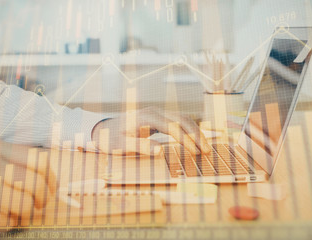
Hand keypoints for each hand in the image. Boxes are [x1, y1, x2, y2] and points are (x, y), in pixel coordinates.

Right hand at [0, 139, 56, 230]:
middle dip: (43, 200)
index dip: (52, 179)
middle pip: (36, 183)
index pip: (40, 160)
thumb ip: (20, 167)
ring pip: (25, 204)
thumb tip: (54, 186)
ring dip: (25, 214)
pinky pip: (6, 221)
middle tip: (38, 206)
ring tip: (16, 212)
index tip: (51, 190)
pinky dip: (6, 223)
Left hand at [92, 107, 210, 155]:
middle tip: (207, 151)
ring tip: (205, 148)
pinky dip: (189, 130)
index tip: (195, 152)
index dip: (185, 139)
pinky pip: (178, 121)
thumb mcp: (122, 145)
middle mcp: (154, 111)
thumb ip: (140, 146)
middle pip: (181, 119)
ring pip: (182, 119)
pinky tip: (195, 141)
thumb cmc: (111, 138)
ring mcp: (158, 113)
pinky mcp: (159, 117)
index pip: (172, 127)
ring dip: (195, 132)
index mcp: (146, 117)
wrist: (104, 128)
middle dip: (196, 135)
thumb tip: (160, 151)